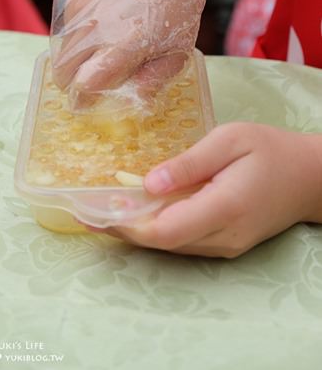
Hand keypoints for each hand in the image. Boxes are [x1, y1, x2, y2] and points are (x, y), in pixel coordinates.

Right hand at [50, 0, 211, 109]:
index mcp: (124, 44)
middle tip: (91, 87)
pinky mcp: (75, 1)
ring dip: (72, 66)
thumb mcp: (178, 51)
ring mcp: (82, 12)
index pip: (86, 83)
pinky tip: (97, 39)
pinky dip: (74, 45)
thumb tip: (133, 101)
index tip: (89, 105)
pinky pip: (64, 34)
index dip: (84, 99)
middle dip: (73, 85)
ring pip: (60, 54)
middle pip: (64, 72)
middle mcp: (96, 28)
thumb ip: (153, 80)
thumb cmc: (176, 7)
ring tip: (95, 62)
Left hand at [102, 123, 321, 257]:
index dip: (125, 225)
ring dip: (135, 230)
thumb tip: (146, 185)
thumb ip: (189, 164)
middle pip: (161, 243)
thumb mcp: (230, 140)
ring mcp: (225, 245)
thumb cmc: (270, 150)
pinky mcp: (225, 244)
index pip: (164, 231)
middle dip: (121, 228)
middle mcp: (223, 236)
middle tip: (86, 210)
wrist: (308, 178)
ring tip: (103, 209)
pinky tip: (139, 212)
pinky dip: (156, 229)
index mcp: (225, 206)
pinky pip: (183, 241)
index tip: (92, 211)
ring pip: (169, 246)